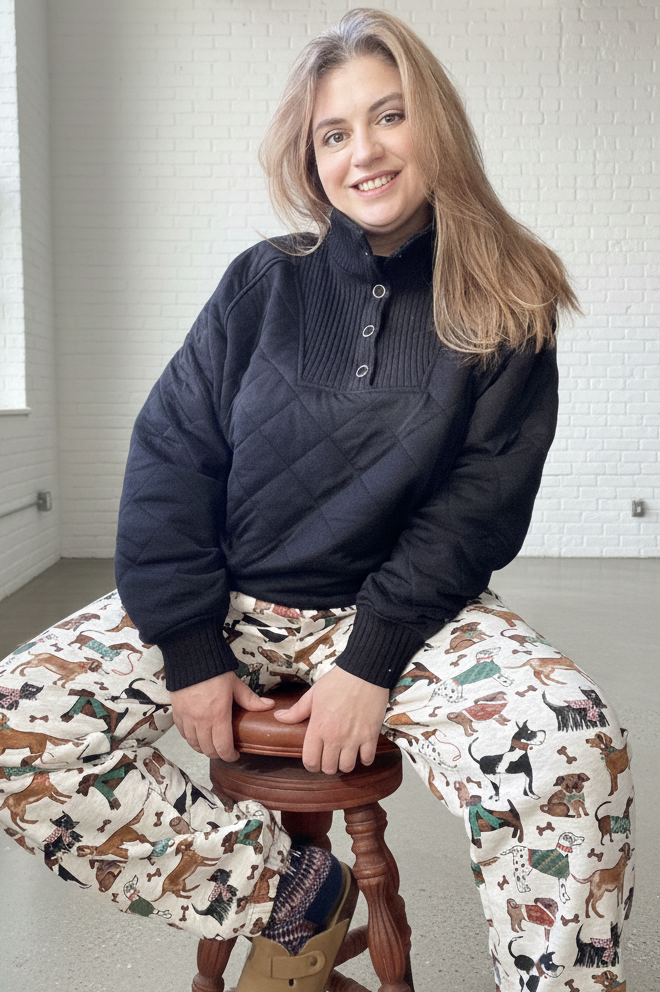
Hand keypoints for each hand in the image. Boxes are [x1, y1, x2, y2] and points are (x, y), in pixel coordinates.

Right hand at [170, 671, 273, 760]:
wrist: (190, 656)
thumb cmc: (214, 670)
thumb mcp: (235, 685)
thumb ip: (251, 700)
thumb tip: (269, 706)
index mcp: (218, 715)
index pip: (223, 747)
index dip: (229, 756)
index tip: (235, 755)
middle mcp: (200, 720)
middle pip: (208, 749)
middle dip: (217, 754)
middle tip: (224, 751)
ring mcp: (187, 718)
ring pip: (194, 744)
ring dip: (203, 748)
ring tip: (211, 745)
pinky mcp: (177, 713)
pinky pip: (183, 734)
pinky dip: (191, 739)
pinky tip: (197, 736)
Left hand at [273, 667, 388, 774]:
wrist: (364, 672)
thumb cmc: (337, 681)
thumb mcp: (313, 694)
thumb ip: (297, 710)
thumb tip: (279, 717)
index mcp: (318, 727)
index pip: (310, 761)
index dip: (310, 765)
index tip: (314, 761)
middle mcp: (335, 736)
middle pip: (328, 768)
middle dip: (327, 766)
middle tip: (329, 757)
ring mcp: (353, 738)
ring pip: (347, 767)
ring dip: (345, 764)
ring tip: (345, 755)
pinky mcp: (370, 735)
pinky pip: (367, 759)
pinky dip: (364, 759)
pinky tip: (360, 751)